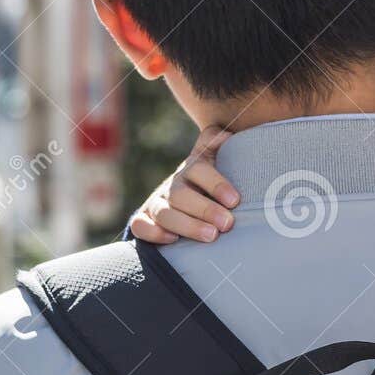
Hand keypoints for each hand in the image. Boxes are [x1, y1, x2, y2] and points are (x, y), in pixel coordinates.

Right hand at [129, 126, 240, 243]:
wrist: (187, 202)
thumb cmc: (210, 184)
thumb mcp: (216, 161)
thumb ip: (217, 146)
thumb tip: (225, 134)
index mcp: (192, 169)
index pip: (199, 170)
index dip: (216, 184)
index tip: (235, 200)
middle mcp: (172, 185)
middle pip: (181, 195)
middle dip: (205, 209)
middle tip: (227, 224)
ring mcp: (156, 203)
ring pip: (164, 213)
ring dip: (187, 225)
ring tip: (211, 236)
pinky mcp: (144, 220)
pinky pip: (140, 225)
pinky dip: (153, 232)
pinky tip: (173, 240)